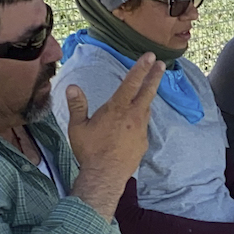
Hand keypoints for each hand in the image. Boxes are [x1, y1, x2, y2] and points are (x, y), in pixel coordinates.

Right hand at [65, 54, 164, 218]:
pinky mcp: (143, 142)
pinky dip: (141, 118)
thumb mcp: (78, 127)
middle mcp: (132, 116)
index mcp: (117, 109)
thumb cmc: (89, 151)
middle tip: (161, 64)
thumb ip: (77, 106)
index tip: (150, 56)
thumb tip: (72, 87)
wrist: (105, 176)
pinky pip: (143, 125)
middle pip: (147, 92)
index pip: (131, 83)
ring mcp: (140, 129)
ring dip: (148, 96)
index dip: (140, 68)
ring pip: (146, 108)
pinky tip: (136, 120)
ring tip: (148, 88)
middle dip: (154, 76)